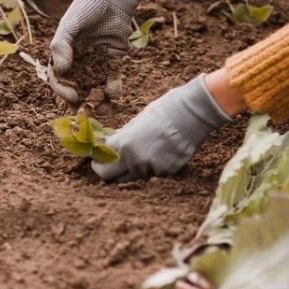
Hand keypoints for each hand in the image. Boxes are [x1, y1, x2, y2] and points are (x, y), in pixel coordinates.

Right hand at [48, 0, 146, 103]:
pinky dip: (113, 87)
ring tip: (103, 109)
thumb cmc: (87, 6)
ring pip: (94, 86)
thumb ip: (61, 46)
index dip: (63, 89)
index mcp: (62, 54)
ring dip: (98, 99)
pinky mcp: (113, 60)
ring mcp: (96, 62)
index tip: (72, 95)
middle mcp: (78, 61)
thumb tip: (60, 70)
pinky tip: (115, 93)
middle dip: (81, 100)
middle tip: (87, 110)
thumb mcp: (69, 24)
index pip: (58, 78)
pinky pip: (112, 78)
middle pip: (76, 87)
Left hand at [92, 75, 232, 181]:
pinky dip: (148, 168)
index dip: (97, 160)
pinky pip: (150, 174)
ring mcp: (152, 169)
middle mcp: (135, 161)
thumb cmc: (161, 112)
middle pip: (110, 177)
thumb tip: (108, 145)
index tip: (97, 158)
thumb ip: (121, 138)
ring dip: (128, 169)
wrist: (192, 114)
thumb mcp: (135, 122)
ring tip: (136, 153)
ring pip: (131, 177)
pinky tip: (155, 153)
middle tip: (108, 164)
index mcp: (124, 145)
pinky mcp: (166, 172)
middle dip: (106, 170)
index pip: (100, 162)